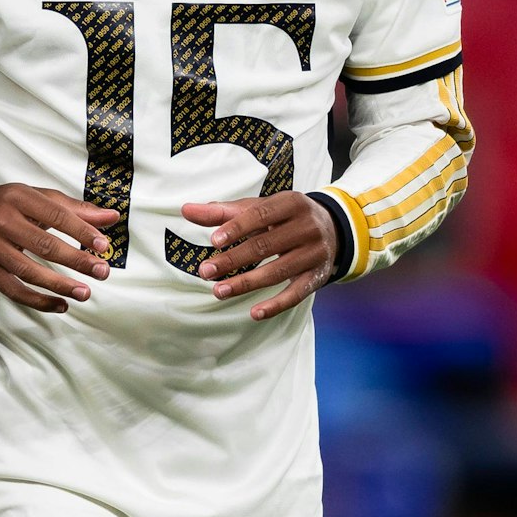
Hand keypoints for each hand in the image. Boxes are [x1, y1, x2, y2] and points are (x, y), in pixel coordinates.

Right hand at [0, 184, 119, 312]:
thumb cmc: (9, 205)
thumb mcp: (39, 198)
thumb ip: (76, 209)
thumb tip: (112, 217)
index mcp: (18, 197)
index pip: (55, 215)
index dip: (81, 232)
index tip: (103, 246)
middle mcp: (0, 220)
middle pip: (43, 245)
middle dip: (76, 260)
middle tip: (101, 271)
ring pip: (27, 270)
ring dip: (59, 285)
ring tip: (84, 292)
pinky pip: (12, 289)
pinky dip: (38, 301)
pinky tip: (60, 304)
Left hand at [182, 191, 337, 320]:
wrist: (331, 228)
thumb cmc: (282, 216)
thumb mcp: (257, 208)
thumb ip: (221, 212)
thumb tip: (186, 210)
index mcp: (291, 203)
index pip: (261, 215)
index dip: (237, 228)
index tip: (213, 241)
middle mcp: (307, 227)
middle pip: (266, 246)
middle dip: (233, 260)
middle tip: (205, 271)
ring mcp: (315, 253)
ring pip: (278, 271)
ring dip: (246, 283)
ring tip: (219, 291)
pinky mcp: (318, 276)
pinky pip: (296, 294)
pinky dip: (276, 305)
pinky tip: (254, 313)